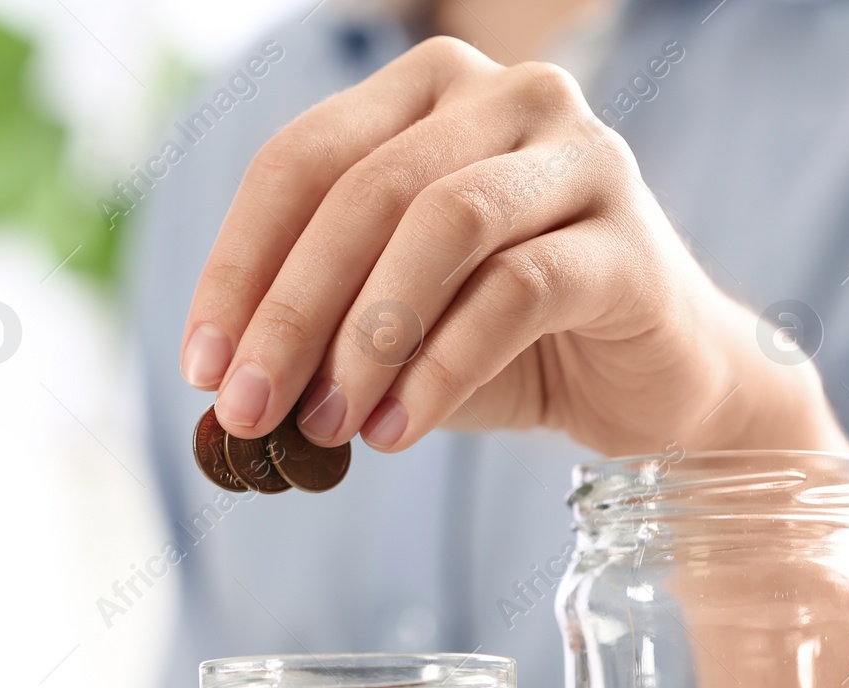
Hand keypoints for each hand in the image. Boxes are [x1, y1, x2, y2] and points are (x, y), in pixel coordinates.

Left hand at [179, 38, 842, 456]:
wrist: (647, 385)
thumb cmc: (504, 343)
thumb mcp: (389, 328)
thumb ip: (318, 332)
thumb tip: (227, 384)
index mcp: (426, 95)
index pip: (300, 160)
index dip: (239, 265)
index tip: (201, 366)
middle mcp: (507, 98)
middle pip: (364, 189)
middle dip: (289, 312)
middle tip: (248, 410)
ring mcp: (578, 156)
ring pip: (441, 223)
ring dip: (365, 337)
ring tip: (326, 425)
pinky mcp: (628, 239)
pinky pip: (516, 291)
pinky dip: (441, 368)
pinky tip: (397, 431)